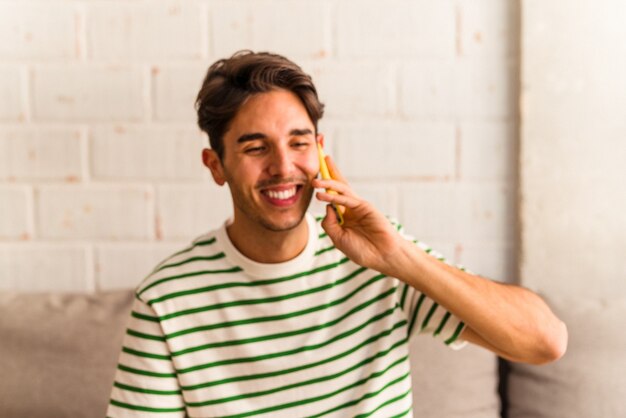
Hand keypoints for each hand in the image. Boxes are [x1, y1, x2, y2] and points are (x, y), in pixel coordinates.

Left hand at [312, 155, 405, 275]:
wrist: (381, 257)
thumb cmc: (362, 250)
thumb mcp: (338, 239)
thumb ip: (329, 224)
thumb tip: (326, 207)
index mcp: (344, 216)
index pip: (332, 197)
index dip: (324, 187)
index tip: (314, 179)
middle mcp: (350, 208)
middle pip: (338, 187)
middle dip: (329, 174)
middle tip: (319, 161)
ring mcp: (358, 206)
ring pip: (342, 190)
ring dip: (328, 184)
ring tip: (315, 182)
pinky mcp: (365, 207)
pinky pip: (348, 200)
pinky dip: (336, 197)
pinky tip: (323, 196)